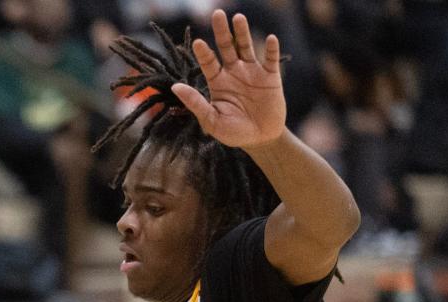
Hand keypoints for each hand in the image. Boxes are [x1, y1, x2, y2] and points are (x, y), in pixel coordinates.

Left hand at [170, 11, 285, 150]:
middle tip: (217, 14)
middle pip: (227, 47)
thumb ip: (196, 103)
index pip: (208, 63)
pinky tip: (270, 39)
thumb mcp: (211, 121)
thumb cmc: (233, 132)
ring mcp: (253, 72)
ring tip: (237, 18)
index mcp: (218, 82)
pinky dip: (272, 49)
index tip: (197, 43)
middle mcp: (234, 72)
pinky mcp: (271, 76)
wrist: (260, 140)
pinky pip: (271, 59)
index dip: (203, 53)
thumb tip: (176, 87)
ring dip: (243, 33)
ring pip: (247, 47)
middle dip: (221, 32)